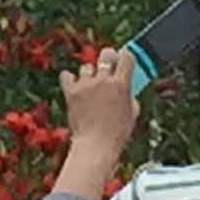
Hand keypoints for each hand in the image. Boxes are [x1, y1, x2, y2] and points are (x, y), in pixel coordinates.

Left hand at [56, 48, 140, 186]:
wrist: (95, 146)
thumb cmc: (117, 134)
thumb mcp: (132, 114)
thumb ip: (130, 96)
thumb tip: (126, 86)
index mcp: (121, 85)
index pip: (126, 56)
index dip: (126, 57)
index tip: (124, 61)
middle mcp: (103, 80)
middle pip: (106, 53)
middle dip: (108, 58)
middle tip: (108, 68)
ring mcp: (86, 84)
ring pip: (87, 67)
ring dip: (89, 75)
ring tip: (91, 90)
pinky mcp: (71, 91)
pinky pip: (67, 74)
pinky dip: (70, 79)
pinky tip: (75, 88)